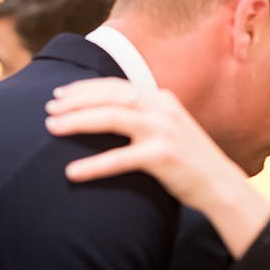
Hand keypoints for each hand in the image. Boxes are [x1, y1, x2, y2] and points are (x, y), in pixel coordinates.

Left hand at [45, 77, 269, 257]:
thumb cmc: (188, 158)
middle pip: (110, 97)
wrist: (219, 183)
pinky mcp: (163, 156)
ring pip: (111, 118)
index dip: (86, 88)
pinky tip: (73, 172)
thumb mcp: (168, 127)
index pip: (117, 86)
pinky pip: (120, 159)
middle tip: (49, 109)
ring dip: (78, 121)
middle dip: (76, 100)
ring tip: (51, 128)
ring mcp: (163, 130)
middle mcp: (162, 108)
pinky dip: (94, 166)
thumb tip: (108, 112)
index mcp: (161, 99)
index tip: (61, 94)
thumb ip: (144, 115)